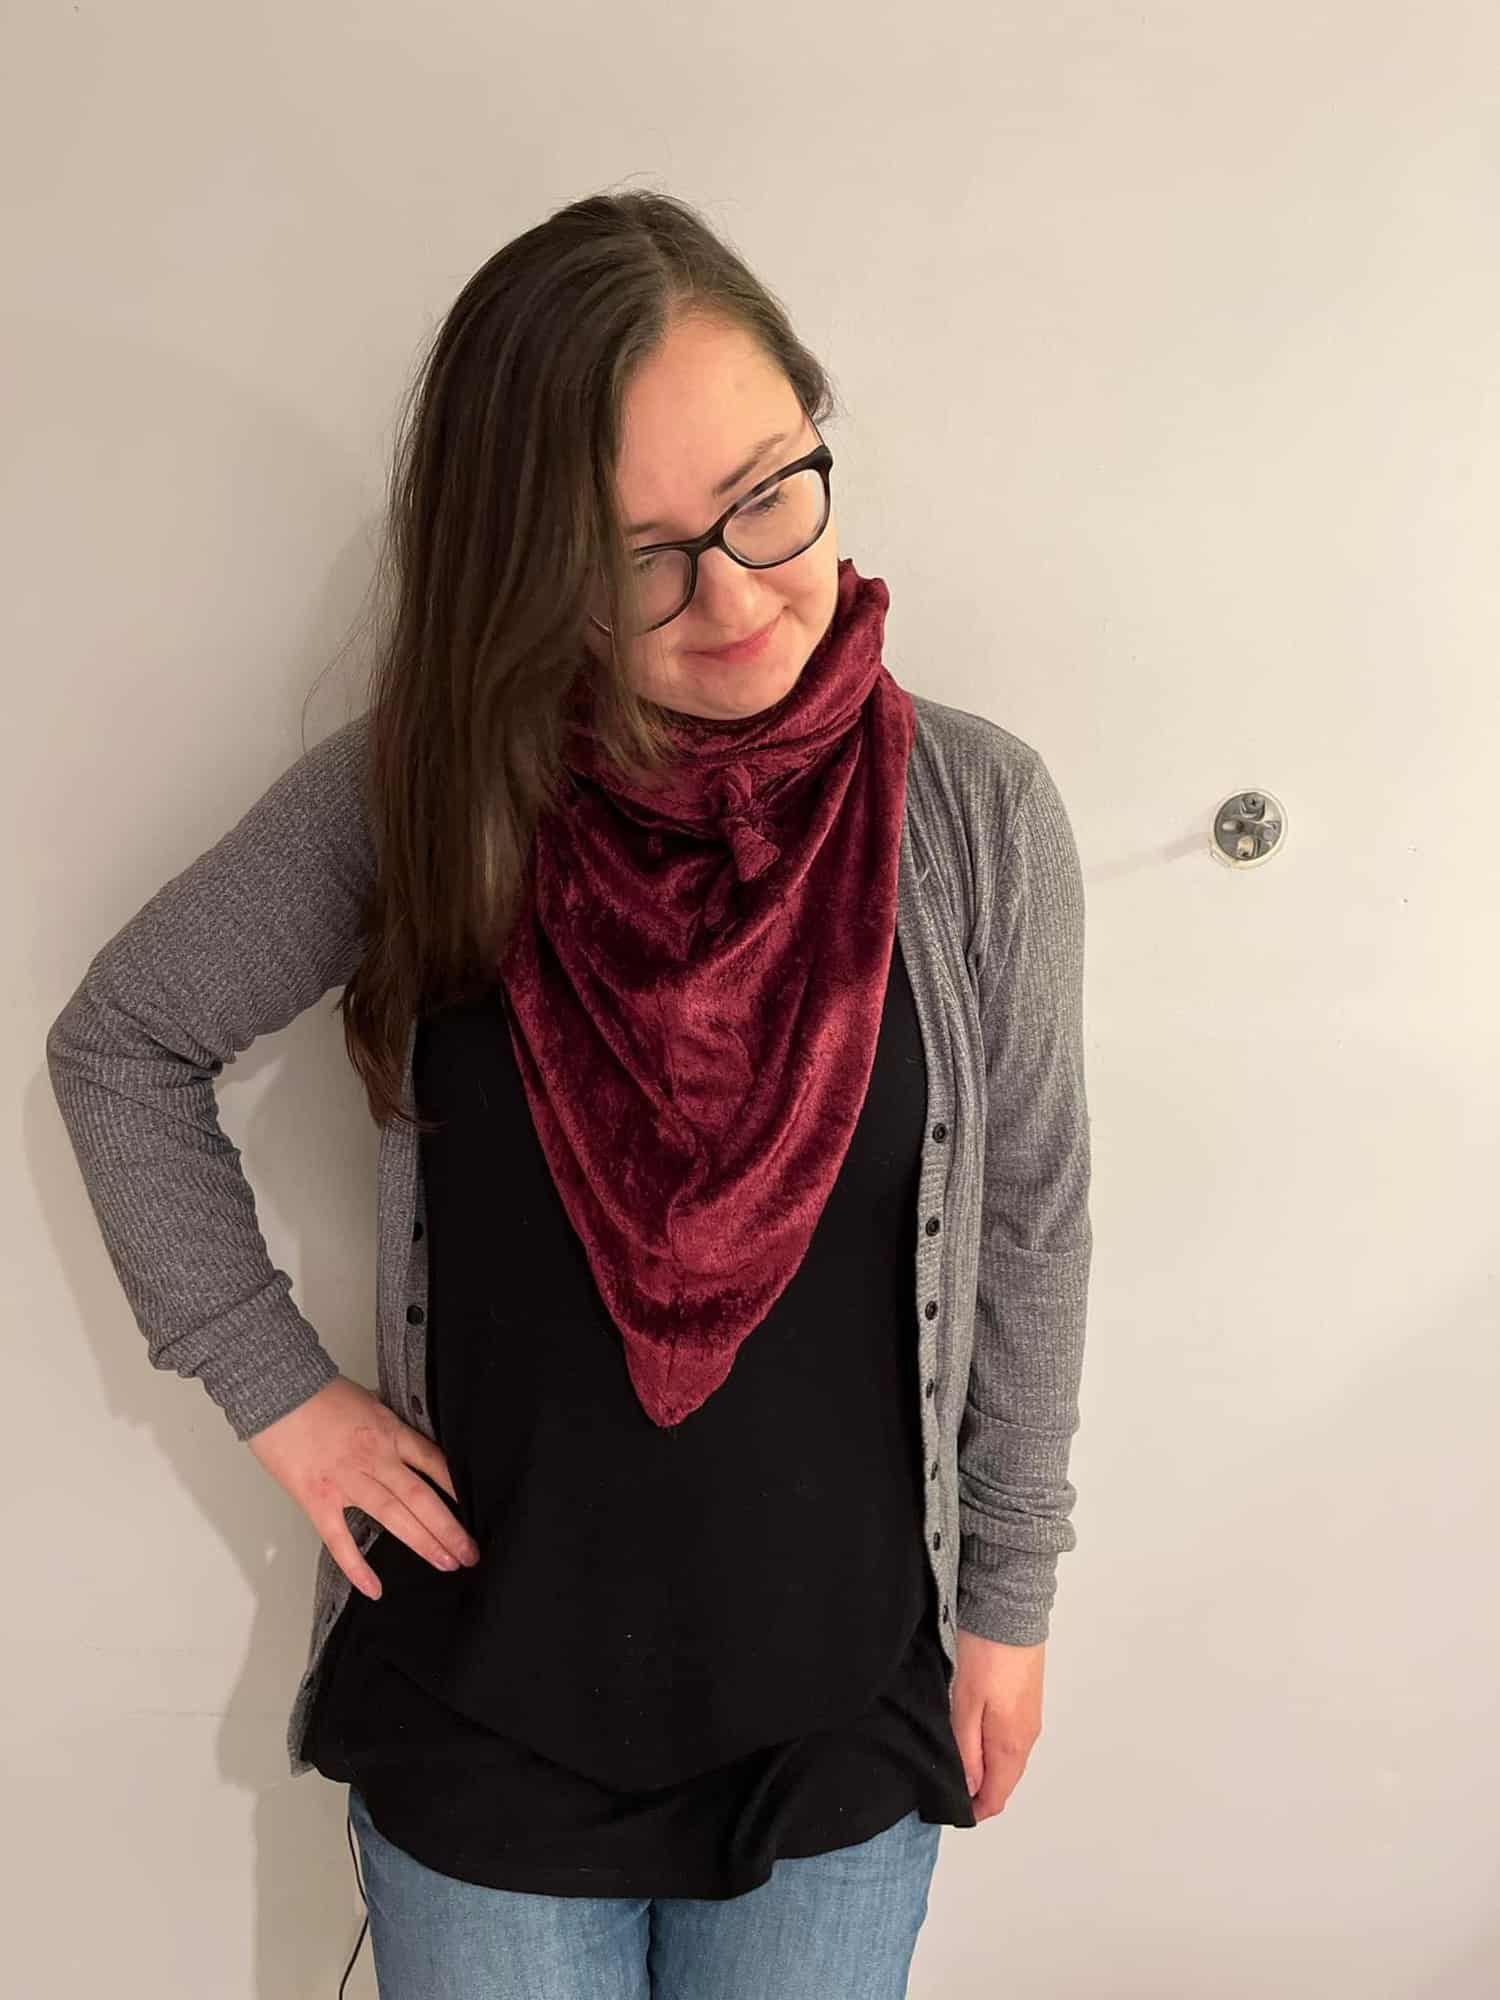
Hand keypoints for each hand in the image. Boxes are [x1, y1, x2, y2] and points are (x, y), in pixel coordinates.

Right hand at [245, 1375, 478, 1599]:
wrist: (275, 1390)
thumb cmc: (317, 1392)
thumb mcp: (368, 1400)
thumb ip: (388, 1425)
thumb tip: (404, 1439)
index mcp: (389, 1432)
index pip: (434, 1463)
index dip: (456, 1489)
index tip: (473, 1510)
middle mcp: (375, 1459)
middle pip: (421, 1497)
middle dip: (449, 1528)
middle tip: (469, 1553)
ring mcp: (347, 1481)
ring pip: (394, 1517)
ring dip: (423, 1542)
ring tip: (446, 1563)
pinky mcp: (318, 1498)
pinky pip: (340, 1539)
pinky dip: (357, 1566)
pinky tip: (374, 1587)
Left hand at [949, 1627, 1044, 1821]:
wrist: (1010, 1607)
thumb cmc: (985, 1652)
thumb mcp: (964, 1704)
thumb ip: (966, 1750)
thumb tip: (970, 1789)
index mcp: (1011, 1744)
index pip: (996, 1797)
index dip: (974, 1810)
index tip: (949, 1807)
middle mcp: (1027, 1736)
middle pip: (1004, 1779)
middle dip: (978, 1788)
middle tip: (945, 1779)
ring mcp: (1030, 1717)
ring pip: (1007, 1757)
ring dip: (984, 1765)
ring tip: (954, 1754)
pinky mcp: (1027, 1699)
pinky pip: (1010, 1736)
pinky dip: (992, 1744)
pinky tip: (972, 1730)